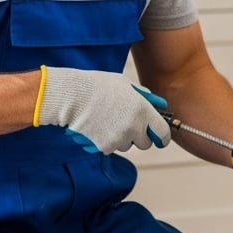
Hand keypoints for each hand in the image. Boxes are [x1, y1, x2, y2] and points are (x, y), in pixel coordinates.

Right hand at [34, 66, 171, 154]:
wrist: (70, 97)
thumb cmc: (97, 87)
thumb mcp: (124, 84)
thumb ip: (145, 96)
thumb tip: (161, 104)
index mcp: (143, 110)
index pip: (163, 134)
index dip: (161, 136)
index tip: (158, 137)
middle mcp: (134, 127)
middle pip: (145, 144)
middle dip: (139, 137)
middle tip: (126, 124)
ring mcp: (119, 139)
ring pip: (127, 146)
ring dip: (121, 138)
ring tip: (106, 121)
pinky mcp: (105, 147)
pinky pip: (111, 148)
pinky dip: (106, 141)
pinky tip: (97, 127)